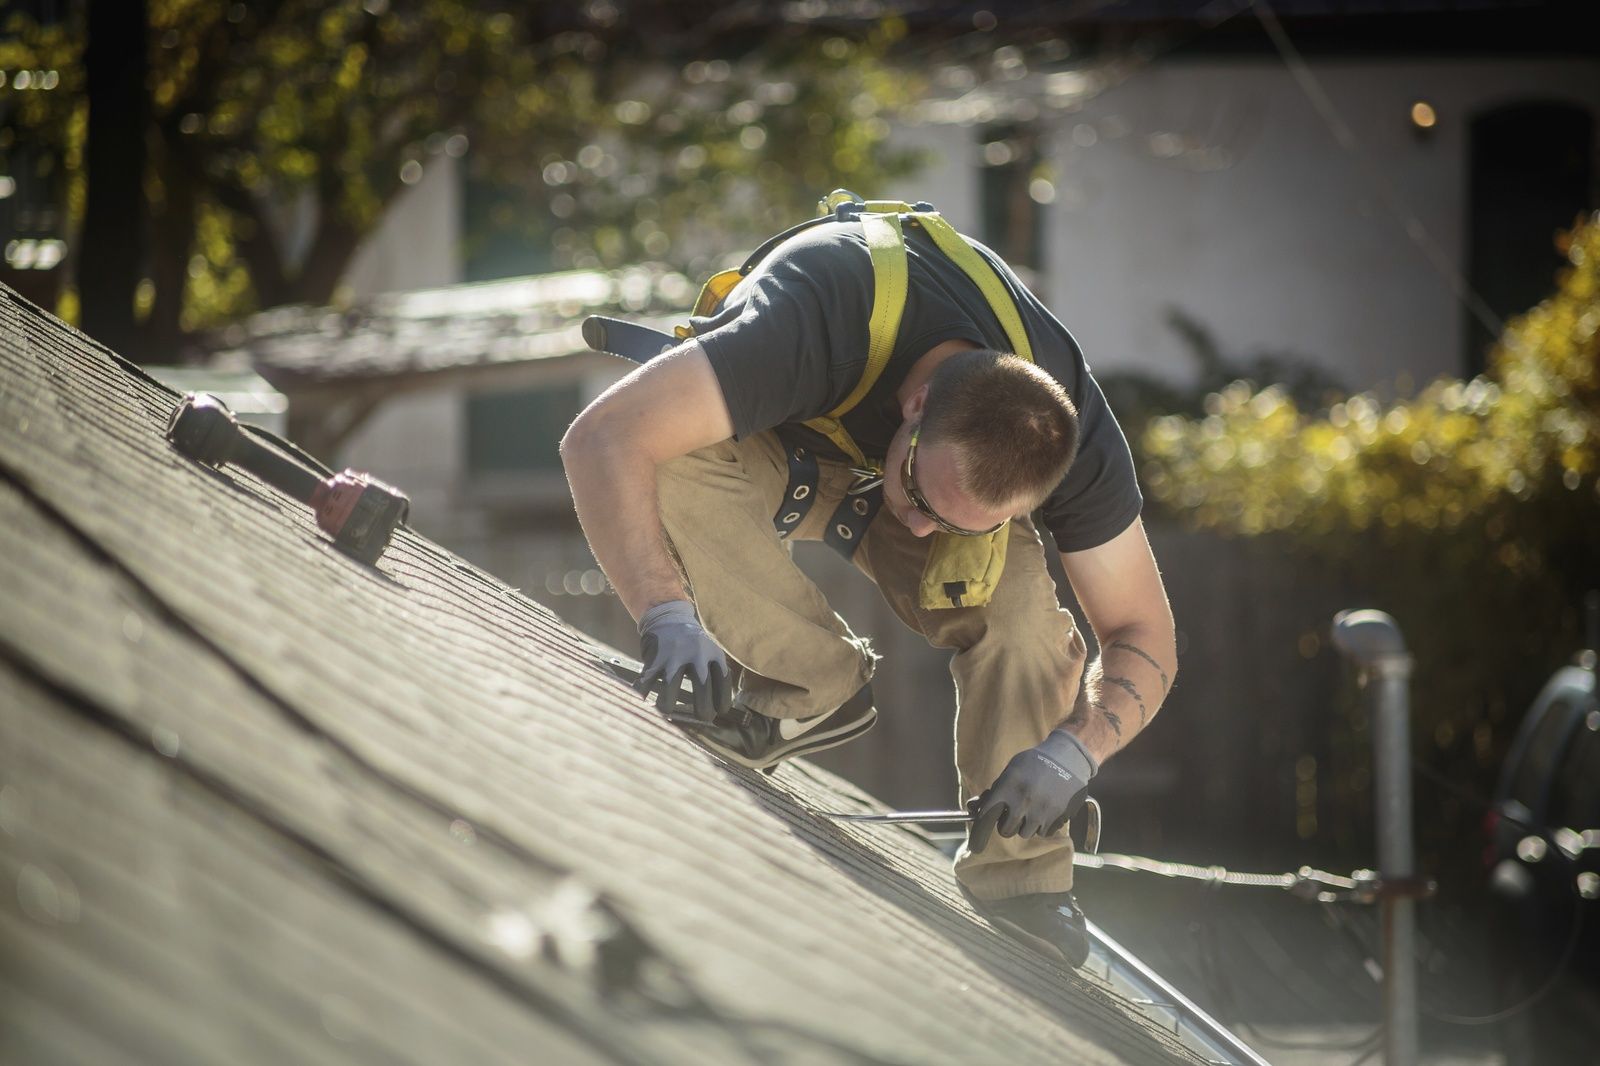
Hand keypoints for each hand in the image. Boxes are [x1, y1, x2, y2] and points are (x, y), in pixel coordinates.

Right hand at [636, 600, 731, 721]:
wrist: (668, 617)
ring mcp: (674, 656)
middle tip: (702, 717)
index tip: (721, 711)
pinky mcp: (655, 658)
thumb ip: (714, 673)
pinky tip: (641, 701)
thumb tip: (719, 707)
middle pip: (703, 687)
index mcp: (713, 653)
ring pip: (670, 688)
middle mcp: (695, 654)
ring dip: (668, 705)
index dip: (723, 699)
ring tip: (666, 711)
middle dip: (703, 709)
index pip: (723, 681)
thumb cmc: (692, 643)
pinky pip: (647, 681)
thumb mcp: (709, 651)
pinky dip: (643, 693)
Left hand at [968, 730, 1096, 852]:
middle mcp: (1023, 801)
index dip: (979, 833)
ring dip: (1026, 825)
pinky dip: (1042, 825)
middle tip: (1013, 814)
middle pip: (1006, 831)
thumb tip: (971, 808)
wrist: (1069, 758)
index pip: (986, 816)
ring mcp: (1041, 811)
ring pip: (1025, 833)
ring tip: (1032, 808)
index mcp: (1007, 786)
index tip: (976, 846)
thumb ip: (994, 791)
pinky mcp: (1057, 817)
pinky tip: (1046, 809)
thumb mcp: (1011, 770)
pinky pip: (1043, 832)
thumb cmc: (1035, 763)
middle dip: (1007, 825)